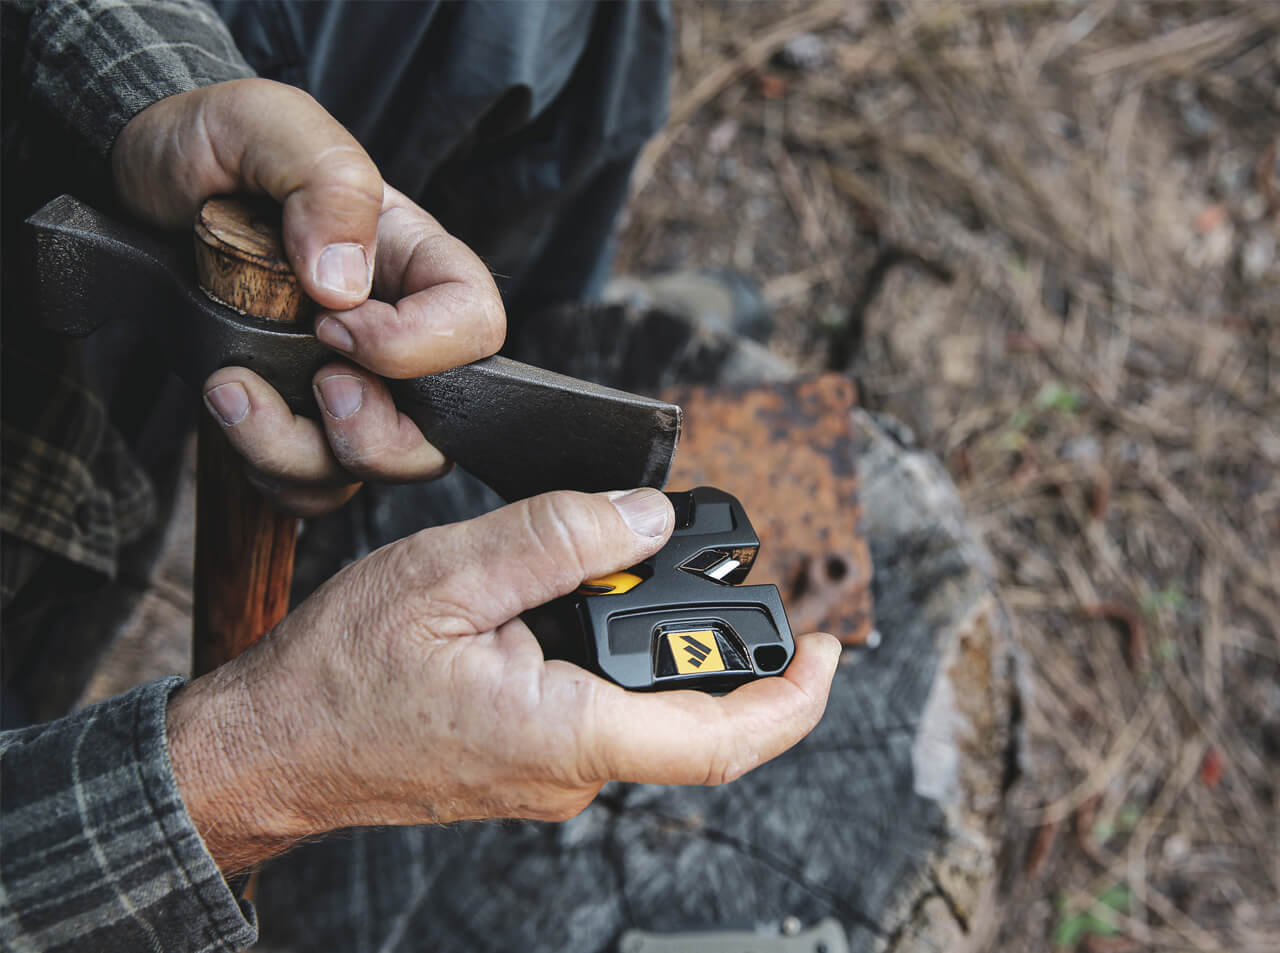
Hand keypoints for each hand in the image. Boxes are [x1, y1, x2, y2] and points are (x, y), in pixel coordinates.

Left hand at [112, 78, 504, 513]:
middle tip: (315, 386)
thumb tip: (346, 284)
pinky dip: (272, 473)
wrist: (143, 184)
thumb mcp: (271, 127)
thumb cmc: (218, 147)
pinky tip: (230, 412)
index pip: (474, 326)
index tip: (331, 326)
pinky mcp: (299, 419)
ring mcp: (350, 384)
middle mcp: (396, 334)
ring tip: (233, 391)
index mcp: (415, 261)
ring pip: (368, 468)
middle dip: (374, 433)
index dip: (417, 348)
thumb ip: (327, 186)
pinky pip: (313, 484)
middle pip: (439, 427)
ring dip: (299, 455)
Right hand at [167, 488, 840, 873]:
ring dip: (666, 651)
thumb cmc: (340, 674)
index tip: (827, 647)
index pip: (720, 739)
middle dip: (727, 649)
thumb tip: (648, 518)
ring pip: (648, 716)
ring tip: (635, 571)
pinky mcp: (529, 764)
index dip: (793, 697)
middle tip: (717, 566)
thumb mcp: (447, 575)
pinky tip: (585, 609)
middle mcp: (571, 772)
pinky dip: (621, 663)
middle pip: (696, 723)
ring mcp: (551, 776)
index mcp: (565, 734)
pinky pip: (605, 718)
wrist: (274, 748)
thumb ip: (558, 540)